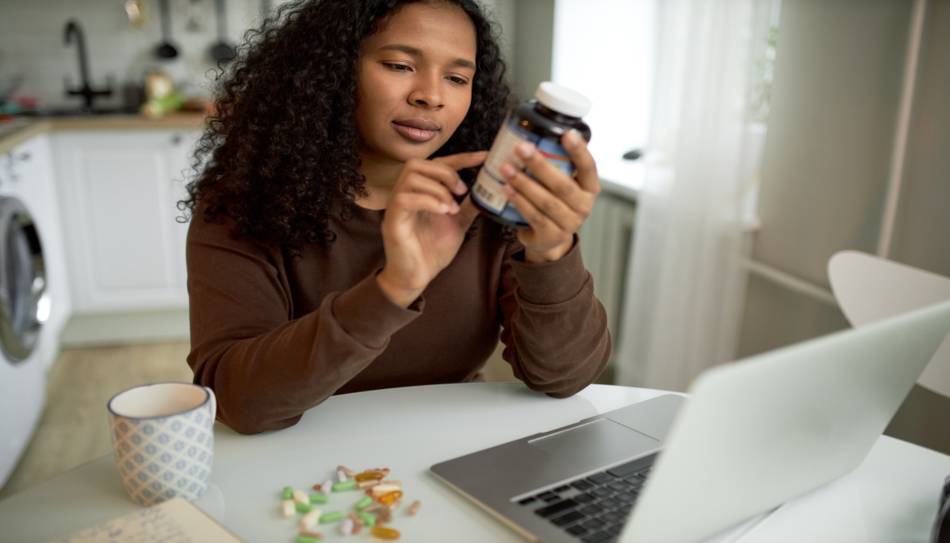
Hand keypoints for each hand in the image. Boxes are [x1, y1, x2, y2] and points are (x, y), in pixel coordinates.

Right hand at [377, 151, 486, 306]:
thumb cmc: (432, 250)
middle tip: (461, 190)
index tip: (484, 157)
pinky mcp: (392, 220)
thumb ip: (468, 205)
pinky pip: (405, 198)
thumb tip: (487, 191)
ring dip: (438, 188)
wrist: (417, 277)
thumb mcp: (458, 223)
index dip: (461, 158)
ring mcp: (396, 206)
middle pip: (417, 163)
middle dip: (444, 172)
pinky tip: (444, 212)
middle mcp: (405, 193)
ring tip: (453, 207)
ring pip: (411, 177)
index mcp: (420, 191)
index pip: (438, 164)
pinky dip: (429, 201)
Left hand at [500, 130, 600, 262]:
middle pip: (562, 185)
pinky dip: (519, 201)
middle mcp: (584, 206)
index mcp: (590, 188)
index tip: (566, 133)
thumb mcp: (563, 183)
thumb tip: (535, 129)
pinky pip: (534, 216)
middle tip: (521, 148)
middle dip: (540, 165)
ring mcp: (569, 224)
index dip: (579, 151)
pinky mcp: (552, 236)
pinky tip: (507, 189)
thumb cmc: (555, 201)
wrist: (549, 238)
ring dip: (524, 183)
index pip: (588, 167)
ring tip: (506, 168)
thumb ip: (558, 163)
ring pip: (546, 201)